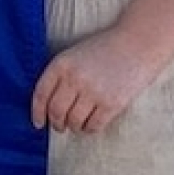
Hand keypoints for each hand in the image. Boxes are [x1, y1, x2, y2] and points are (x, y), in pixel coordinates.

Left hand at [32, 27, 161, 133]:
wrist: (137, 45)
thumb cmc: (104, 49)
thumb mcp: (74, 55)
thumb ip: (60, 75)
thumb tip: (48, 104)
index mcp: (61, 64)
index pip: (41, 94)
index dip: (37, 112)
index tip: (37, 123)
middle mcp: (74, 79)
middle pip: (56, 111)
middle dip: (56, 123)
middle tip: (59, 127)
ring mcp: (93, 92)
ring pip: (74, 121)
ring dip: (73, 127)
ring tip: (76, 125)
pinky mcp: (112, 104)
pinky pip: (94, 125)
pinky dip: (89, 129)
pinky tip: (90, 125)